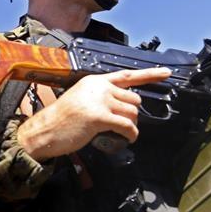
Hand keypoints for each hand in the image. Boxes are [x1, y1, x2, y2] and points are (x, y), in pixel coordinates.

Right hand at [18, 68, 170, 161]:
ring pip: (132, 112)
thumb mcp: (80, 99)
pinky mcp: (99, 117)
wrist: (44, 130)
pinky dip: (131, 134)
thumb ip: (100, 96)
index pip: (126, 75)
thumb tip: (123, 104)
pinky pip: (127, 125)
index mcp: (94, 81)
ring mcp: (99, 101)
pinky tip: (129, 138)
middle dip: (132, 113)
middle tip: (122, 124)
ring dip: (132, 125)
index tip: (166, 72)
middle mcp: (98, 87)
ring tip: (122, 132)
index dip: (149, 74)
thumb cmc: (61, 119)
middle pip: (133, 99)